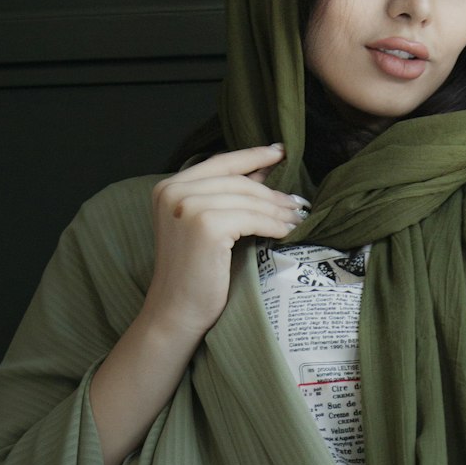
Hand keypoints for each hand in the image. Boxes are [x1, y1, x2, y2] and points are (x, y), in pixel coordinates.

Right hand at [142, 144, 304, 341]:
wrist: (176, 312)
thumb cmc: (192, 276)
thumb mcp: (204, 227)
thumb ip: (226, 197)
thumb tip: (264, 172)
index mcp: (168, 187)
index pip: (220, 163)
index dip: (253, 156)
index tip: (280, 152)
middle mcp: (174, 192)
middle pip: (237, 181)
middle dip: (271, 191)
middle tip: (296, 202)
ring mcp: (189, 207)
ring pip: (248, 200)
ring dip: (277, 209)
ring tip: (296, 218)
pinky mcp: (207, 226)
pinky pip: (253, 218)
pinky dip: (274, 225)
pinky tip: (286, 232)